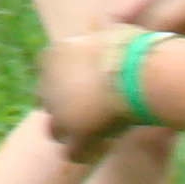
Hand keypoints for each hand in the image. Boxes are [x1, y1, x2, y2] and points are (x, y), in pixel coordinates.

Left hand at [38, 27, 135, 156]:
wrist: (139, 70)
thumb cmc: (135, 48)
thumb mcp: (111, 31)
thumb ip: (101, 35)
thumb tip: (108, 30)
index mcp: (55, 55)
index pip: (49, 72)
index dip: (68, 82)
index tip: (88, 87)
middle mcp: (48, 82)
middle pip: (45, 101)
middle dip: (65, 107)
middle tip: (91, 113)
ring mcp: (59, 110)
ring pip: (55, 130)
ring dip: (73, 133)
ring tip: (98, 135)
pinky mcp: (74, 133)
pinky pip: (72, 153)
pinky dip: (87, 153)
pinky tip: (104, 148)